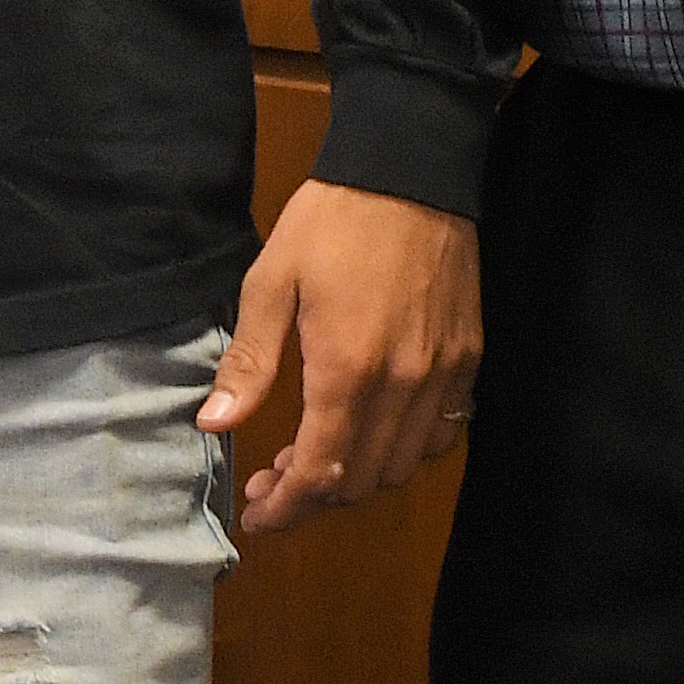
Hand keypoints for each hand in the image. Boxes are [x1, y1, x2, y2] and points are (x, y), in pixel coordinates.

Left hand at [201, 178, 479, 536]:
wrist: (410, 168)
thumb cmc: (331, 220)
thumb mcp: (271, 280)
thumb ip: (250, 361)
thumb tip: (214, 425)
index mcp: (347, 369)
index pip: (320, 473)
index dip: (286, 508)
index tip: (258, 515)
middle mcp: (402, 384)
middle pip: (361, 481)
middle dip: (314, 492)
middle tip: (276, 473)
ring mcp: (443, 374)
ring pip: (403, 466)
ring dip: (359, 474)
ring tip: (322, 448)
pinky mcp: (469, 357)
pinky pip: (443, 433)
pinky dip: (405, 448)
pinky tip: (375, 426)